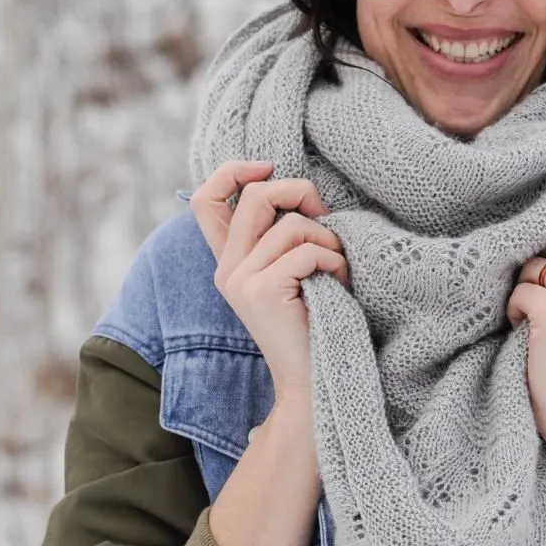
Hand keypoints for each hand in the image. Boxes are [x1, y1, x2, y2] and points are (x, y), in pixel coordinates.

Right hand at [189, 160, 348, 404]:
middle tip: (325, 218)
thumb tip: (301, 190)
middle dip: (301, 193)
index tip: (270, 167)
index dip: (233, 171)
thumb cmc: (316, 319)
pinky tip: (340, 281)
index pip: (205, 199)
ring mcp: (240, 280)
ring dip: (327, 240)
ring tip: (338, 266)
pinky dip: (333, 260)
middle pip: (257, 196)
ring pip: (290, 225)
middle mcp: (227, 269)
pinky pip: (306, 252)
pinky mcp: (262, 291)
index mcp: (229, 261)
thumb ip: (283, 236)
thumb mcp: (294, 271)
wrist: (315, 378)